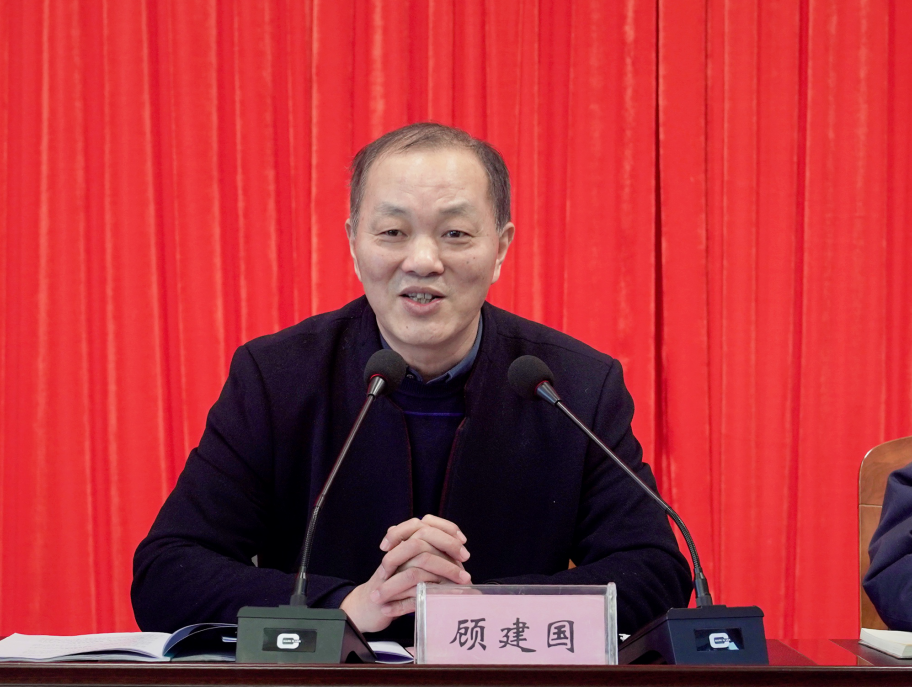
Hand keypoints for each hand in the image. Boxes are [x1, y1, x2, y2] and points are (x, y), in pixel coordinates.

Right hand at [340, 515, 471, 632]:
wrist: (369, 605)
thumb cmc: (395, 583)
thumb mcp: (413, 564)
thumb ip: (430, 554)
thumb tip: (459, 550)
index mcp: (400, 543)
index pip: (423, 524)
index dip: (445, 529)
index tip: (462, 540)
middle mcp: (394, 553)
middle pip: (422, 539)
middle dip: (448, 547)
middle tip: (465, 559)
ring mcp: (389, 573)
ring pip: (419, 567)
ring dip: (444, 573)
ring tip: (462, 582)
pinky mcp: (386, 594)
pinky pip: (411, 592)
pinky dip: (431, 594)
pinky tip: (447, 596)